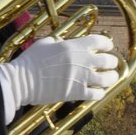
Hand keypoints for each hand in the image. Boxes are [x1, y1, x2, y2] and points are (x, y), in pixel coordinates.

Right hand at [0, 34, 117, 117]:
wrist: (22, 80)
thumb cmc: (30, 61)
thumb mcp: (44, 43)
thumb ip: (57, 41)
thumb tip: (61, 41)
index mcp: (74, 46)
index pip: (100, 42)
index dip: (107, 44)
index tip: (109, 47)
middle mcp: (82, 60)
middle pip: (108, 60)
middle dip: (112, 62)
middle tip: (112, 64)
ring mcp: (81, 77)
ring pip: (108, 78)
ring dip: (112, 78)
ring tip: (111, 78)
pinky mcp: (77, 93)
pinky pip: (97, 94)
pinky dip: (100, 93)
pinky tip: (99, 92)